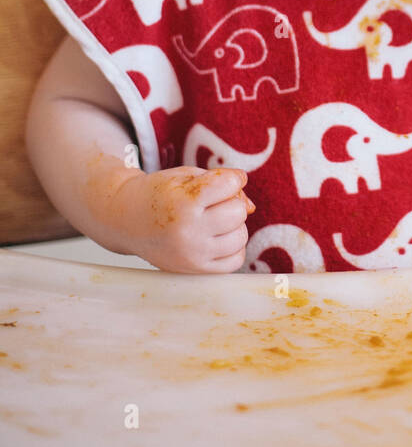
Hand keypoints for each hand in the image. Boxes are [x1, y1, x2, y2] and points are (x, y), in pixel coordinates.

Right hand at [117, 165, 254, 272]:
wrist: (126, 219)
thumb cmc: (160, 193)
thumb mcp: (188, 176)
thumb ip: (224, 183)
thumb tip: (251, 207)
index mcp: (184, 202)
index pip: (230, 184)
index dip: (231, 179)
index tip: (220, 181)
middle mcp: (189, 231)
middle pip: (238, 211)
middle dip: (231, 202)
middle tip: (213, 202)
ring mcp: (192, 254)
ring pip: (240, 237)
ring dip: (234, 225)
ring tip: (214, 220)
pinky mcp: (195, 270)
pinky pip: (234, 261)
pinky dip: (233, 247)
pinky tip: (218, 238)